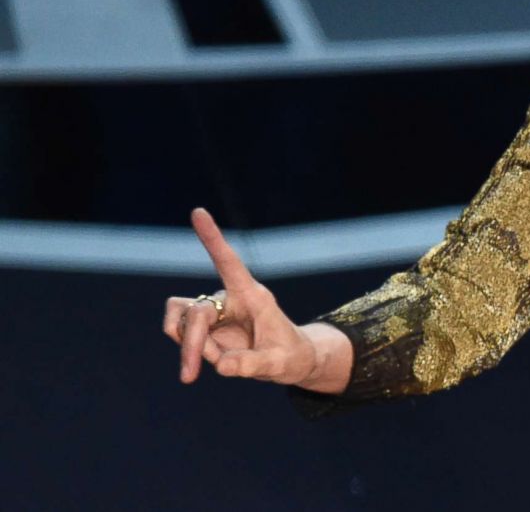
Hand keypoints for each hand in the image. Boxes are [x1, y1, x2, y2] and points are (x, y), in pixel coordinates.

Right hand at [161, 208, 318, 385]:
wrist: (290, 362)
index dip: (213, 238)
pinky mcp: (204, 326)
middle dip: (191, 344)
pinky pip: (180, 333)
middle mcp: (230, 298)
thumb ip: (253, 364)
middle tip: (190, 376)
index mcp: (252, 296)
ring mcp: (214, 312)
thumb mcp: (280, 365)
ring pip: (180, 319)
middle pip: (196, 312)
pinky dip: (187, 352)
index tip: (198, 212)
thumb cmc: (291, 356)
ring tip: (201, 369)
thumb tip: (221, 365)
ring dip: (186, 346)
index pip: (229, 262)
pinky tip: (203, 363)